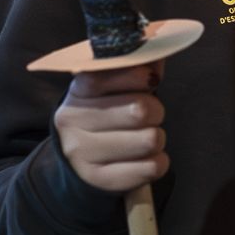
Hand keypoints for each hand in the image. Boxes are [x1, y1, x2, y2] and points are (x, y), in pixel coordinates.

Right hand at [54, 61, 168, 194]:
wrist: (79, 165)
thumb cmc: (106, 117)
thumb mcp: (113, 89)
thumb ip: (137, 69)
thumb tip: (160, 54)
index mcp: (78, 92)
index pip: (109, 74)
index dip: (140, 76)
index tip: (149, 81)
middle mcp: (73, 122)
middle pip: (140, 109)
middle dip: (156, 111)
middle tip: (149, 117)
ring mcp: (83, 154)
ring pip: (149, 139)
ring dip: (157, 138)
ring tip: (144, 138)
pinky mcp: (100, 180)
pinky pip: (151, 167)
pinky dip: (157, 162)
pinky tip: (144, 160)